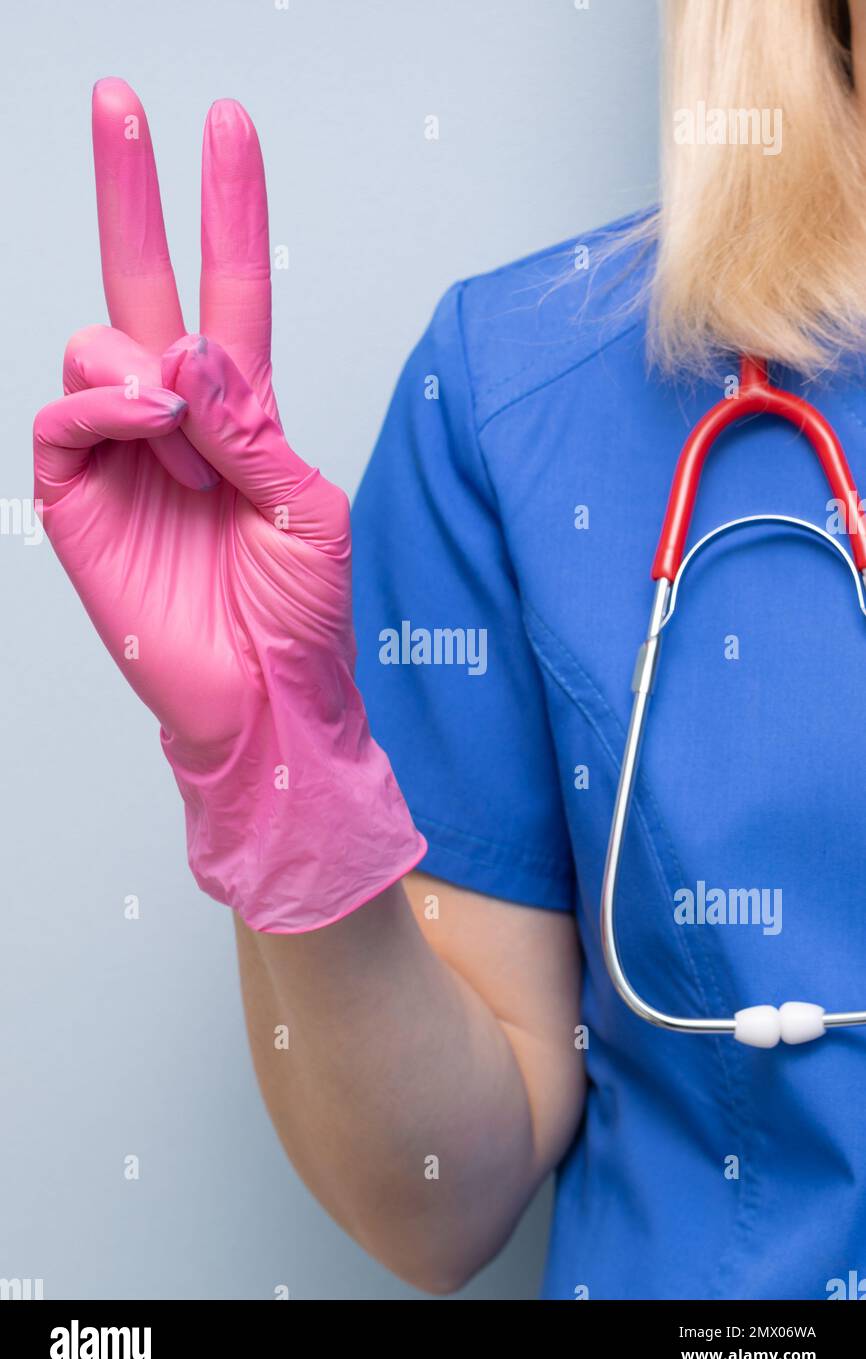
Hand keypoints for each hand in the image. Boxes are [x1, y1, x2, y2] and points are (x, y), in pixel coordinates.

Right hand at [34, 79, 424, 930]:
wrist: (265, 700)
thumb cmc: (301, 615)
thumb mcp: (307, 508)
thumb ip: (250, 424)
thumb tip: (187, 351)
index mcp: (242, 415)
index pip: (230, 292)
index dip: (227, 211)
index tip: (226, 128)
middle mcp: (177, 421)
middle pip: (145, 283)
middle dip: (131, 192)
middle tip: (119, 101)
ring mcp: (124, 454)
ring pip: (99, 341)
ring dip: (145, 365)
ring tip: (184, 432)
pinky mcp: (78, 497)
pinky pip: (64, 412)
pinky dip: (102, 400)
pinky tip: (142, 419)